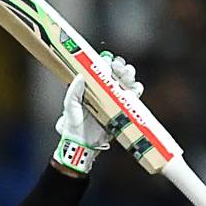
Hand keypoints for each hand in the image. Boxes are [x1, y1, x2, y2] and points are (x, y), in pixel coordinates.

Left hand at [53, 52, 143, 173]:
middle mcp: (103, 91)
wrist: (82, 143)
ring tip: (126, 76)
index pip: (101, 70)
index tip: (108, 61)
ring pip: (126, 82)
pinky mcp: (122, 110)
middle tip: (118, 68)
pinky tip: (134, 89)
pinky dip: (136, 90)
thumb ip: (73, 92)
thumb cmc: (73, 125)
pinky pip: (133, 97)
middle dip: (120, 67)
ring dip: (129, 76)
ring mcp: (113, 100)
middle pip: (116, 73)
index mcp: (90, 87)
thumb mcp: (70, 106)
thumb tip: (80, 76)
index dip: (106, 63)